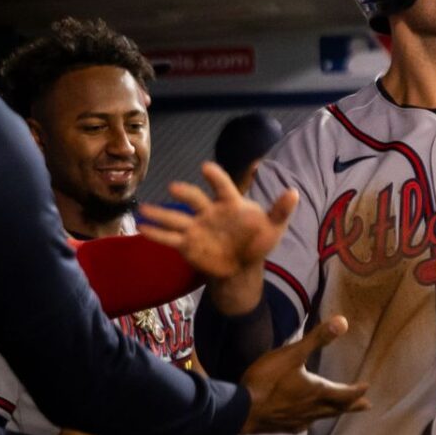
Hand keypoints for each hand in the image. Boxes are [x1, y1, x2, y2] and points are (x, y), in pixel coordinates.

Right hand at [137, 162, 295, 280]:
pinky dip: (156, 234)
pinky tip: (141, 228)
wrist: (242, 267)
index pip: (223, 187)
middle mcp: (209, 211)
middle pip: (194, 199)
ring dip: (160, 214)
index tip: (206, 167)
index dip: (215, 177)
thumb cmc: (257, 241)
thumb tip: (294, 192)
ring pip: (176, 218)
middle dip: (185, 193)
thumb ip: (281, 211)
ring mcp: (196, 227)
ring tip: (145, 209)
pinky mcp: (187, 244)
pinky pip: (170, 238)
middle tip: (174, 188)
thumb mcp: (273, 228)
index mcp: (231, 204)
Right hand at [241, 316, 370, 434]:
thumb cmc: (268, 380)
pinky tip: (306, 421)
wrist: (241, 410)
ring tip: (339, 412)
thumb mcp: (292, 354)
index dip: (357, 390)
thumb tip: (343, 322)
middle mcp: (312, 410)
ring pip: (322, 417)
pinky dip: (312, 419)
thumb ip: (317, 339)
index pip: (345, 393)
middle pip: (337, 408)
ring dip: (334, 413)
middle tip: (366, 406)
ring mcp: (298, 421)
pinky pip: (304, 424)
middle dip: (352, 406)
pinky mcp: (284, 427)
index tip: (367, 388)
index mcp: (318, 392)